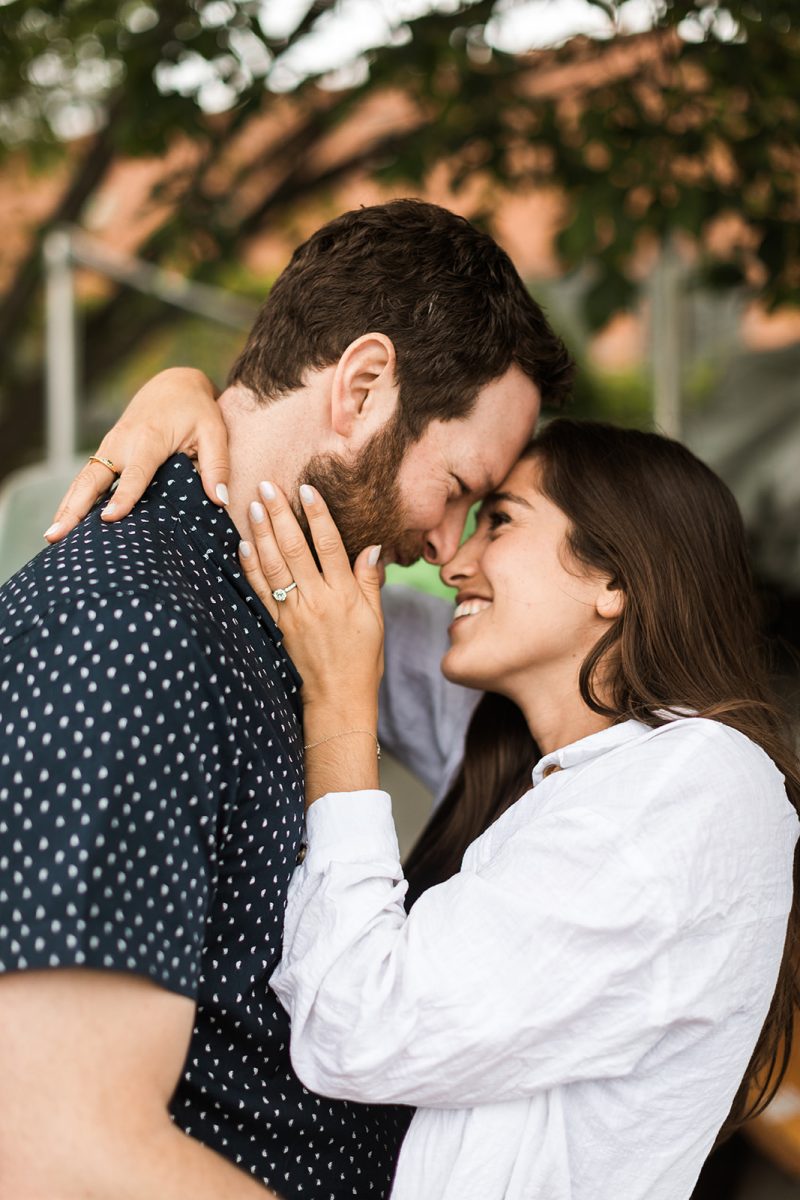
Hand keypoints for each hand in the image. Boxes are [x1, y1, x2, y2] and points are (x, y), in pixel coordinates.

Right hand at [45, 368, 227, 541]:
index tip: (110, 518)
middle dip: (75, 507)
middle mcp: (121, 443)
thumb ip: (217, 465)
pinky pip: (86, 480)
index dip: (123, 495)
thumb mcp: (215, 432)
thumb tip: (220, 499)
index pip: (135, 472)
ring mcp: (109, 448)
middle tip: (57, 535)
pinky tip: (64, 524)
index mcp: (148, 438)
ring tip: (52, 537)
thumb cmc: (196, 411)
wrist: (173, 384)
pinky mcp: (106, 454)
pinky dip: (73, 500)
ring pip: (82, 480)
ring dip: (67, 507)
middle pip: (92, 478)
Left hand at [238, 482, 383, 717]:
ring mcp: (294, 613)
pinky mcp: (277, 626)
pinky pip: (260, 592)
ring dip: (261, 534)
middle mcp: (317, 600)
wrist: (338, 698)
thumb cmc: (362, 659)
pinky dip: (250, 567)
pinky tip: (242, 546)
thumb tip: (372, 547)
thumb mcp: (375, 619)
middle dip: (280, 514)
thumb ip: (369, 582)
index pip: (330, 545)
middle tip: (267, 486)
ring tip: (253, 506)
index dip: (318, 515)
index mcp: (344, 595)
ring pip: (274, 565)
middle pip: (296, 548)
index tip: (307, 489)